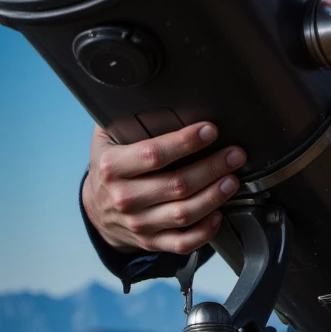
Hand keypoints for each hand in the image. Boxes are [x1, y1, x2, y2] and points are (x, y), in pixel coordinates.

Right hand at [82, 122, 246, 255]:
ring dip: (214, 196)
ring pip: (183, 213)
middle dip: (212, 167)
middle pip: (177, 184)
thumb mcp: (106, 139)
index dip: (185, 142)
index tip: (210, 130)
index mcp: (112, 167)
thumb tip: (147, 88)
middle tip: (235, 154)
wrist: (95, 209)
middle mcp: (125, 198)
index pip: (153, 154)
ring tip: (233, 179)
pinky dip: (204, 231)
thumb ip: (122, 116)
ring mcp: (138, 223)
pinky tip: (219, 214)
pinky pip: (182, 242)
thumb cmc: (109, 167)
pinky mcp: (151, 241)